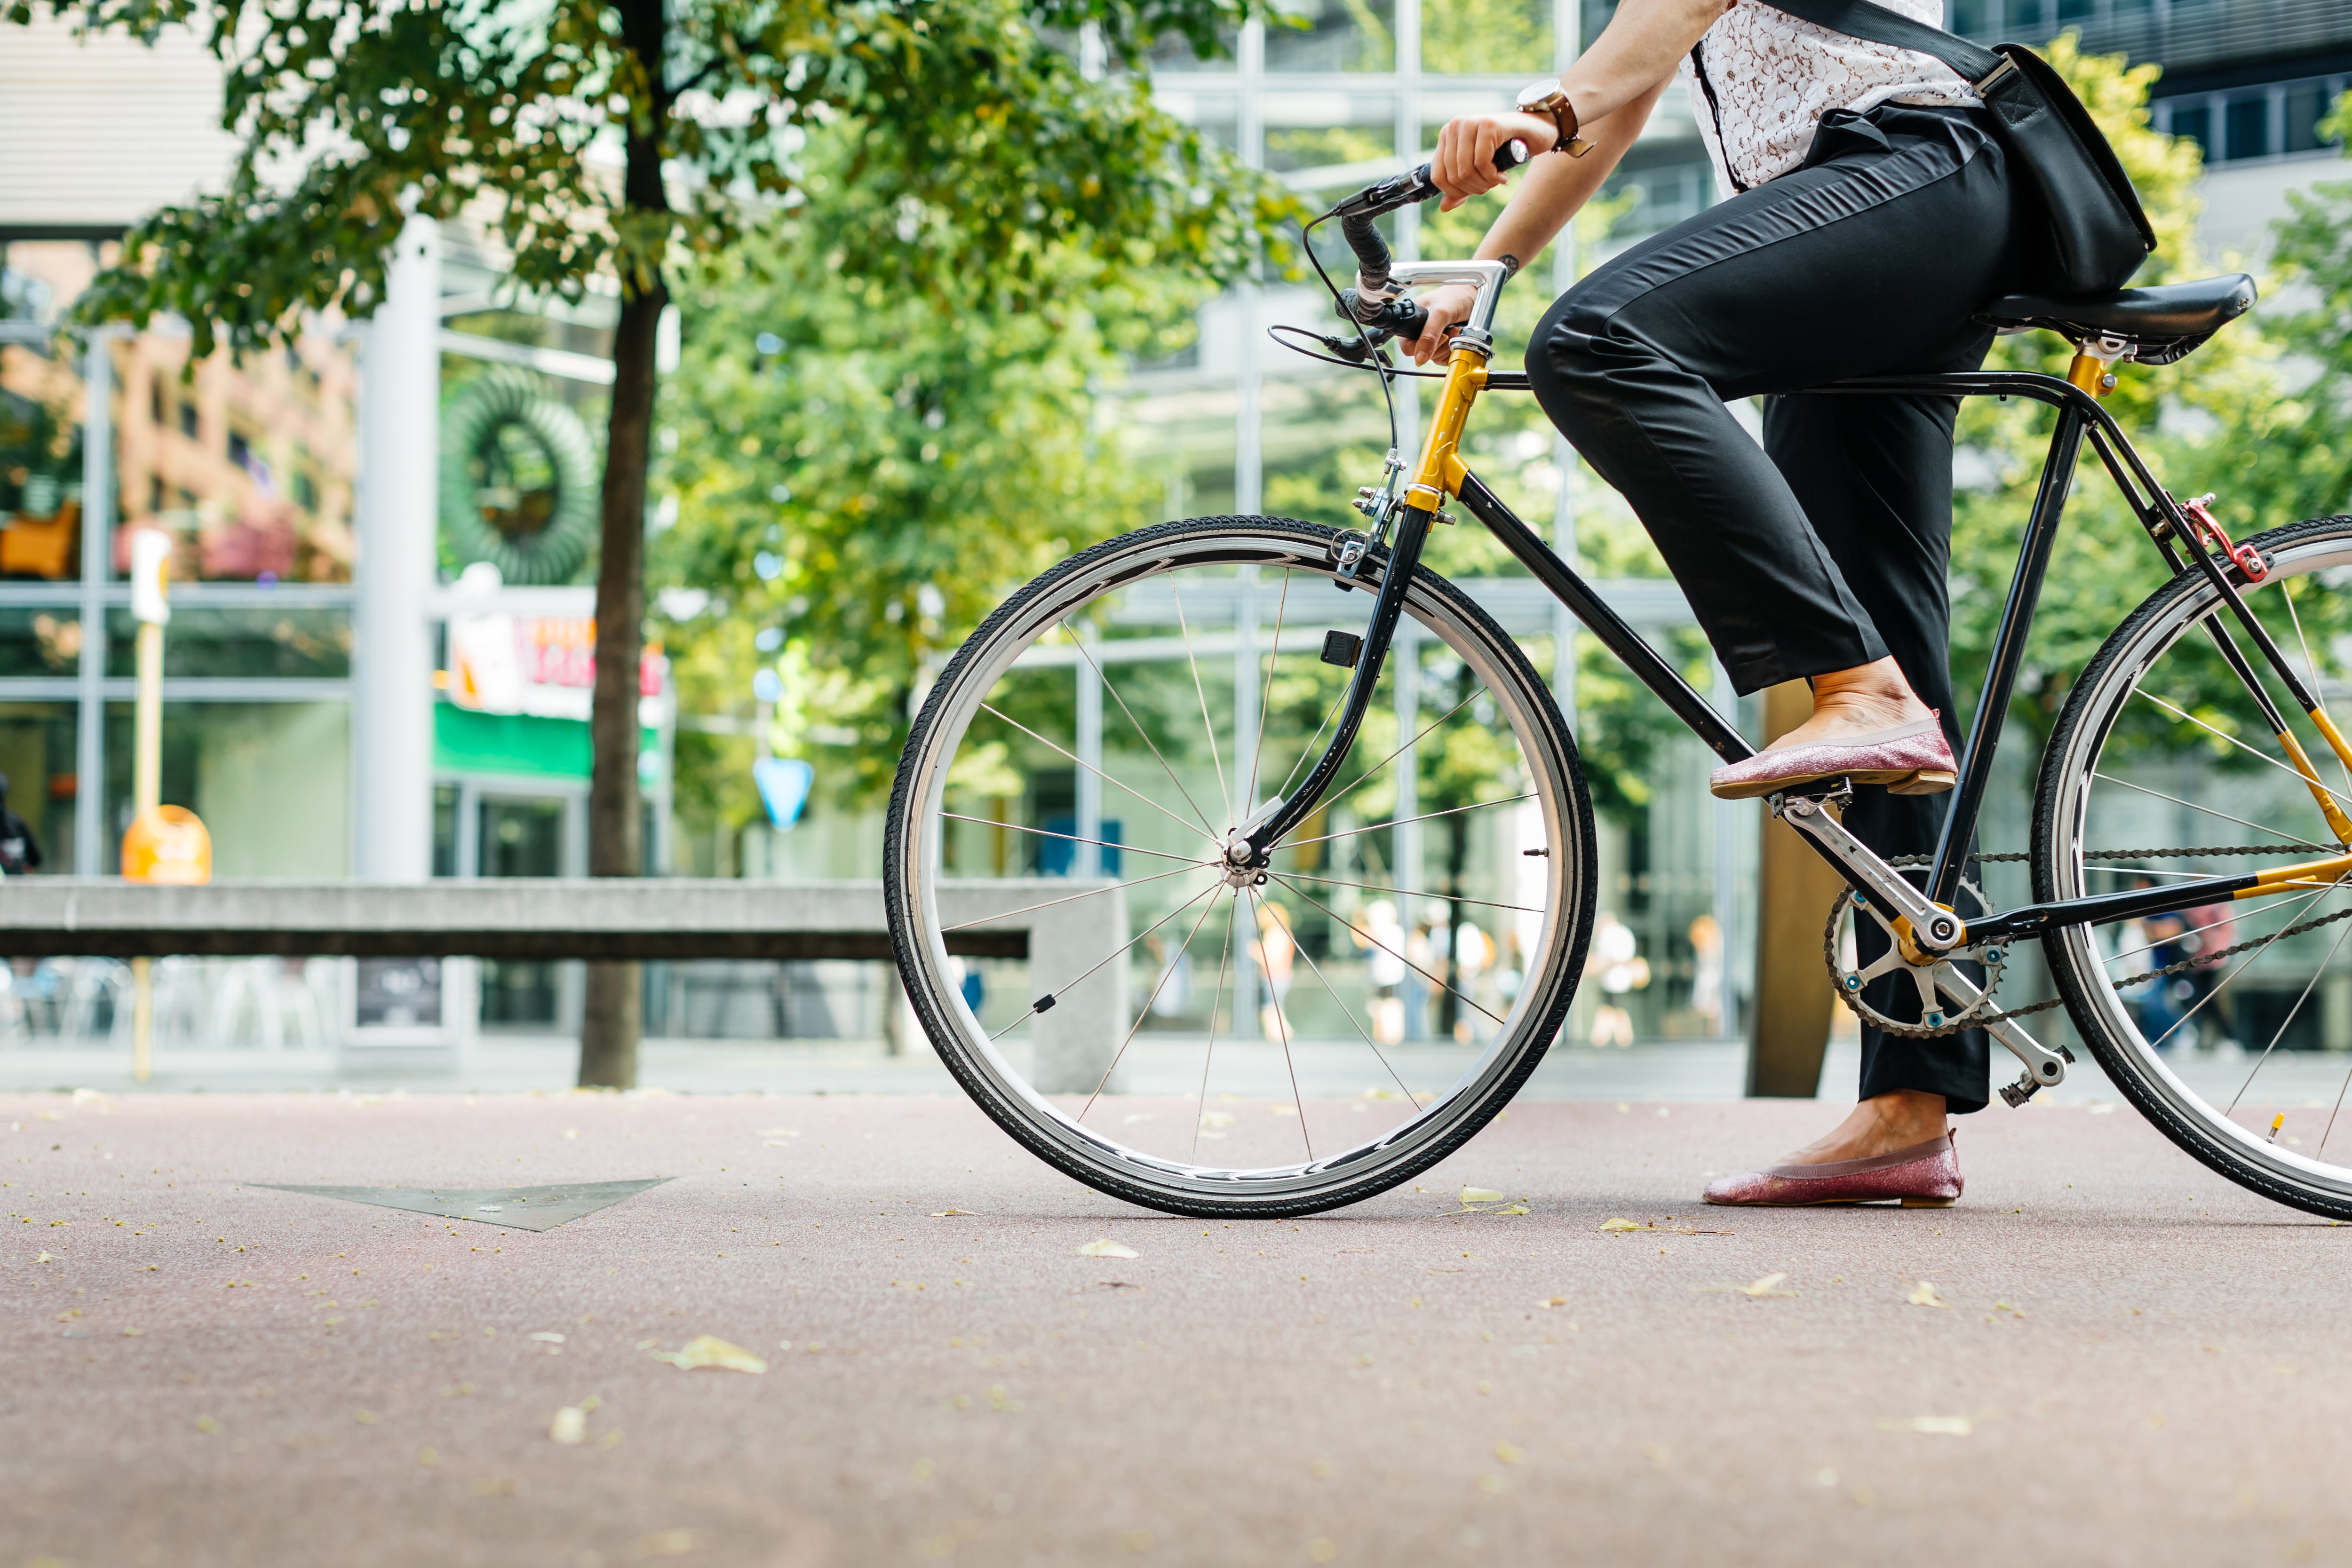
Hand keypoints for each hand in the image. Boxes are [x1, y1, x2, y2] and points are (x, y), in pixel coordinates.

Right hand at [1406, 283, 1476, 365]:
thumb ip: (1428, 335)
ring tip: (1453, 330)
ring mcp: (1431, 340)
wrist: (1475, 297)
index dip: (1420, 347)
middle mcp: (1419, 331)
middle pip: (1421, 355)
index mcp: (1410, 320)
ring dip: (1447, 347)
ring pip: (1434, 358)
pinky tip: (1456, 337)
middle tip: (1447, 331)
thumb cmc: (1456, 296)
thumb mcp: (1440, 313)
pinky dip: (1452, 351)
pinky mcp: (1443, 346)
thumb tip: (1419, 357)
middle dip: (1438, 346)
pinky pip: (1444, 359)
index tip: (1436, 336)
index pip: (1406, 346)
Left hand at [1430, 111, 1557, 209]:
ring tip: (1497, 180)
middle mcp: (1455, 126)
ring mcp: (1470, 123)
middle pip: (1453, 176)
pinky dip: (1492, 176)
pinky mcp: (1488, 125)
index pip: (1438, 176)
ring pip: (1466, 171)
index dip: (1455, 193)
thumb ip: (1461, 187)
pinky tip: (1502, 176)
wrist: (1538, 130)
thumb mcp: (1479, 171)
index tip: (1473, 192)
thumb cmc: (1507, 149)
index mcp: (1447, 135)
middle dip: (1473, 189)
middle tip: (1490, 185)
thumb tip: (1444, 207)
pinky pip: (1481, 163)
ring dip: (1484, 184)